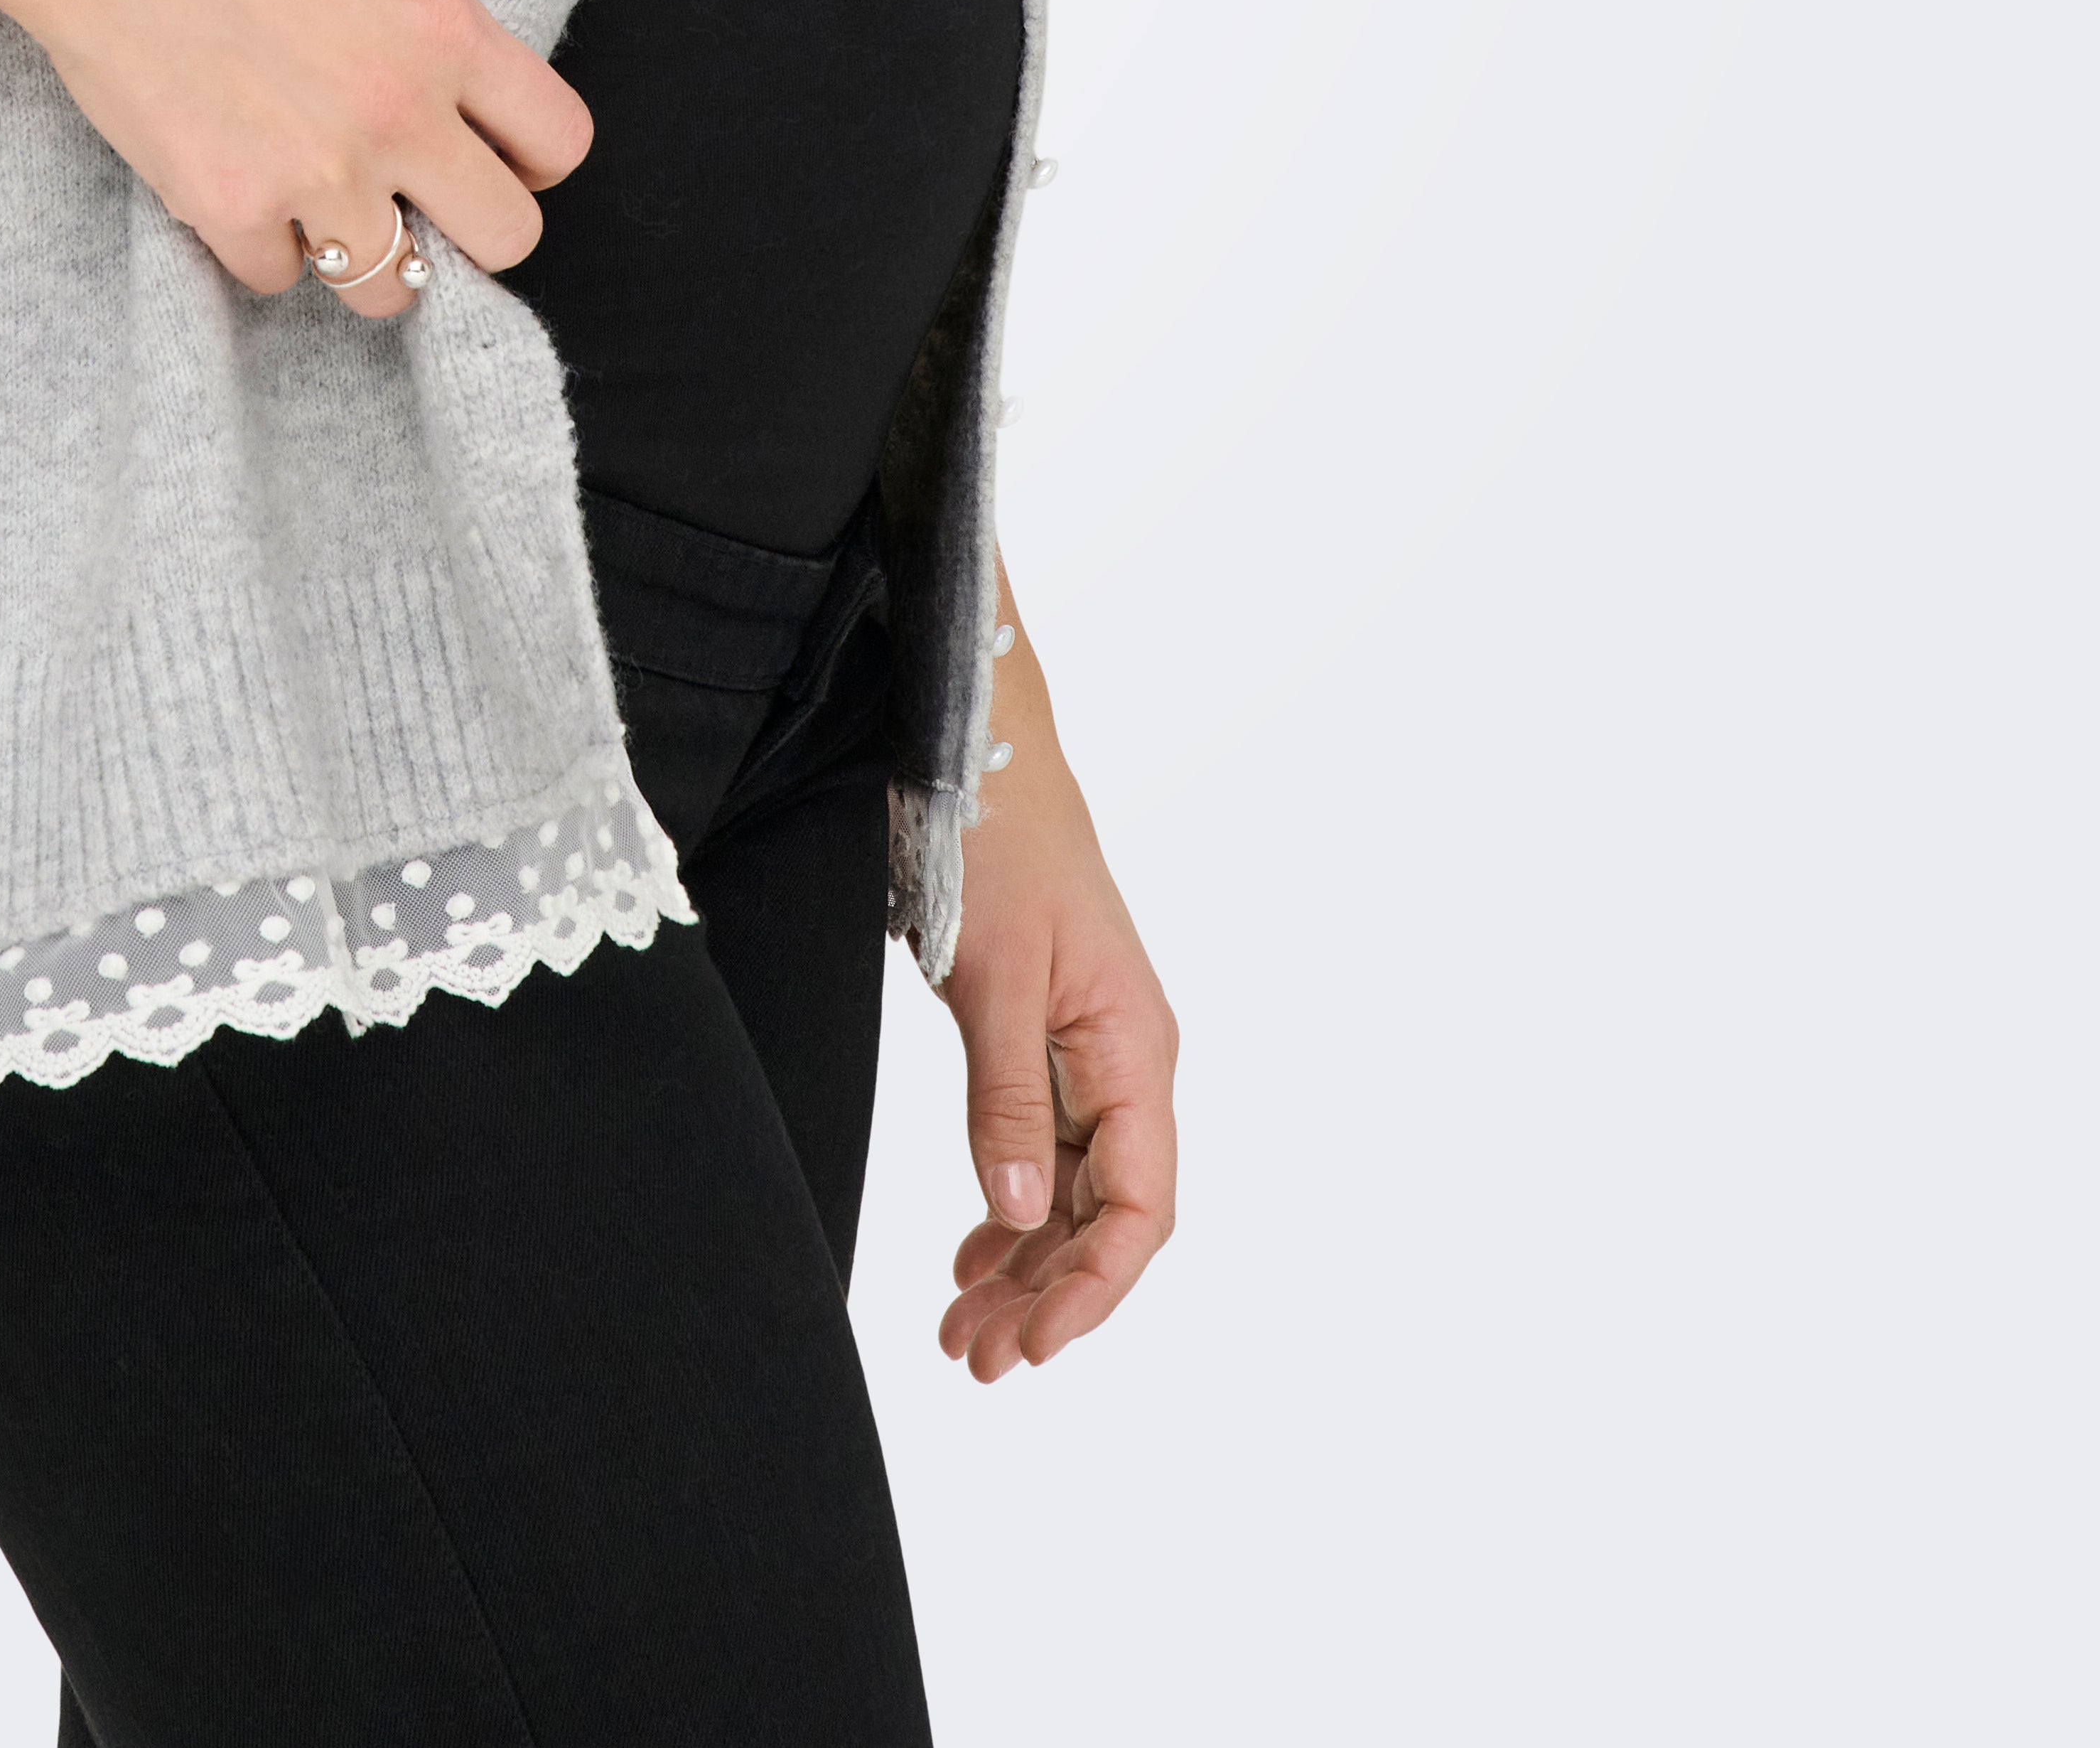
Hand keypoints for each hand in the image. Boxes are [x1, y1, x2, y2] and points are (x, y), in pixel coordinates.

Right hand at [7, 0, 590, 318]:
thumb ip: (429, 39)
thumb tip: (459, 123)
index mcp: (445, 28)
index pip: (560, 142)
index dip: (529, 163)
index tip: (491, 159)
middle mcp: (399, 109)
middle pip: (507, 238)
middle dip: (463, 230)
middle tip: (411, 202)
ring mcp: (317, 168)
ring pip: (391, 287)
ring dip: (357, 253)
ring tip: (310, 195)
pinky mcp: (230, 208)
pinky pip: (278, 278)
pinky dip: (257, 244)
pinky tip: (229, 175)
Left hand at [934, 741, 1178, 1374]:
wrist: (978, 746)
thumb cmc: (996, 842)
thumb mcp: (995, 973)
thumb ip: (1009, 1097)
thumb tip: (1023, 1215)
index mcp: (1137, 1049)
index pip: (1142, 1208)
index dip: (1094, 1289)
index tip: (1033, 1346)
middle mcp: (1127, 1060)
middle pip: (1108, 1215)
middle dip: (1048, 1295)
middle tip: (973, 1358)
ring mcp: (1089, 1050)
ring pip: (1072, 1191)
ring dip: (1024, 1263)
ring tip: (961, 1329)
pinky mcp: (1047, 1035)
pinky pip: (1044, 1147)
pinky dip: (1012, 1206)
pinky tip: (974, 1250)